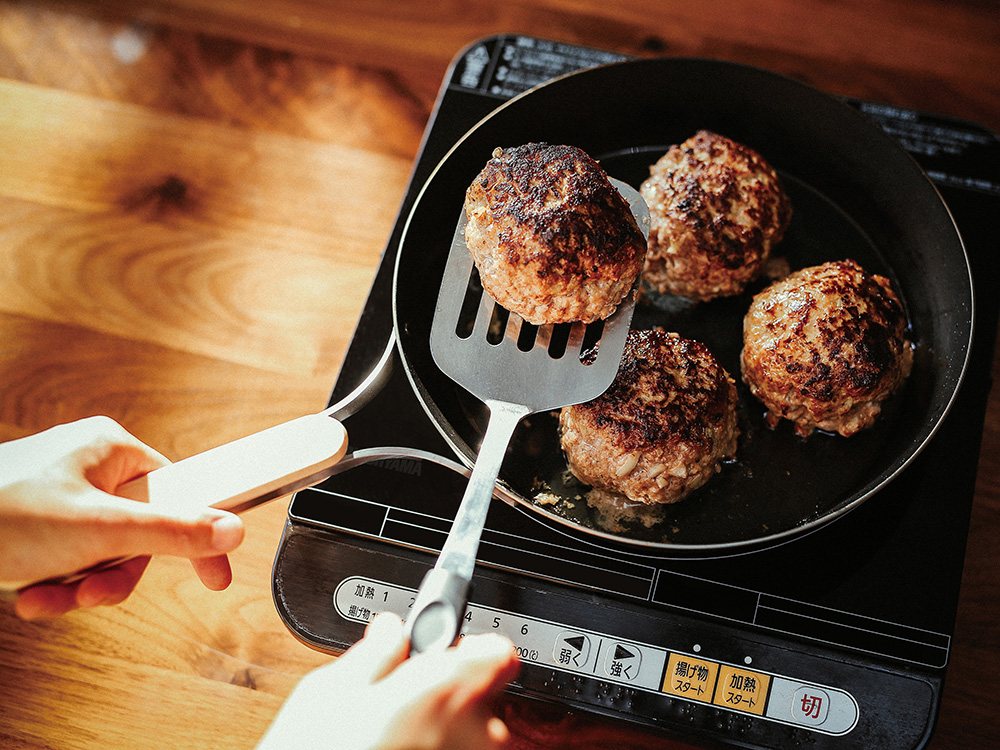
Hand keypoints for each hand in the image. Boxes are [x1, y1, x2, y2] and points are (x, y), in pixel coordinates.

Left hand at [0, 416, 244, 618]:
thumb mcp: (99, 529)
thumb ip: (173, 533)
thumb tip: (231, 530)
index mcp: (112, 448)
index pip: (180, 492)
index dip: (195, 537)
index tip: (214, 576)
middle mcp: (90, 467)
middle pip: (140, 532)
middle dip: (114, 573)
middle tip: (92, 591)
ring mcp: (63, 496)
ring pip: (104, 553)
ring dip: (81, 584)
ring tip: (49, 593)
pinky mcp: (38, 523)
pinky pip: (72, 559)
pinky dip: (56, 583)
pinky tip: (31, 589)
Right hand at [258, 612, 519, 749]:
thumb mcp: (327, 692)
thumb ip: (374, 655)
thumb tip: (390, 632)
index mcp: (444, 689)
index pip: (500, 653)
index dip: (475, 648)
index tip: (452, 651)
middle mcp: (472, 732)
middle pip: (484, 696)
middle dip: (451, 693)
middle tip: (403, 700)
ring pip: (472, 736)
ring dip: (444, 731)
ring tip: (394, 737)